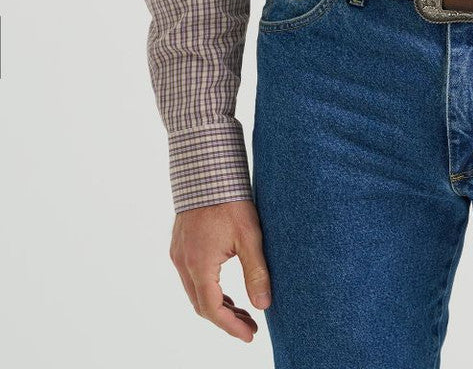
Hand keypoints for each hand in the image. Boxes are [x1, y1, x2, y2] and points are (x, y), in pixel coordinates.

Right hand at [169, 198, 271, 341]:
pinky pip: (191, 277)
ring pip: (195, 292)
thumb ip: (256, 271)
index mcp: (199, 264)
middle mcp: (183, 262)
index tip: (250, 334)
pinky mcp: (180, 244)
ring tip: (242, 310)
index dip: (231, 326)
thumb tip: (264, 305)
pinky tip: (225, 290)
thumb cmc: (230, 198)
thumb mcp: (249, 236)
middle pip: (201, 305)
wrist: (207, 168)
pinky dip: (208, 289)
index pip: (212, 309)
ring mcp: (179, 253)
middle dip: (226, 319)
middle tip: (250, 326)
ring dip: (217, 305)